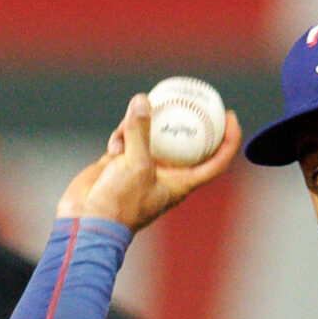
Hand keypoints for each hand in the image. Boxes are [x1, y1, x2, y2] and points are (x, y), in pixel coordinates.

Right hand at [54, 94, 243, 232]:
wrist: (87, 223)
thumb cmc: (120, 204)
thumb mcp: (136, 165)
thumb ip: (140, 132)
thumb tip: (142, 99)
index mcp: (180, 182)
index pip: (215, 161)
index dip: (229, 139)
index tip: (230, 115)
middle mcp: (164, 174)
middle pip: (184, 142)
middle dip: (186, 119)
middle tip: (188, 95)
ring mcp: (140, 168)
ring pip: (150, 135)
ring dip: (143, 124)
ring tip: (139, 114)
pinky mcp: (119, 163)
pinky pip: (125, 138)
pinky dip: (122, 135)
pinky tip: (117, 139)